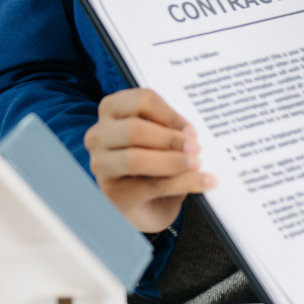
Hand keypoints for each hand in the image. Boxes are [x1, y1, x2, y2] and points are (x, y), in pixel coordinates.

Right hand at [83, 88, 215, 232]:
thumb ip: (172, 129)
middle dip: (170, 139)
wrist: (148, 203)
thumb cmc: (155, 161)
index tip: (191, 129)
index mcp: (112, 110)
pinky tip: (204, 182)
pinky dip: (183, 183)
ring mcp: (102, 165)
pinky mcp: (114, 193)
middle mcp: (99, 135)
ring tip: (197, 164)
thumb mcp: (162, 138)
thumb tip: (193, 134)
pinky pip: (151, 185)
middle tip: (196, 147)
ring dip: (173, 161)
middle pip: (134, 129)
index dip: (170, 113)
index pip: (141, 100)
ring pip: (136, 159)